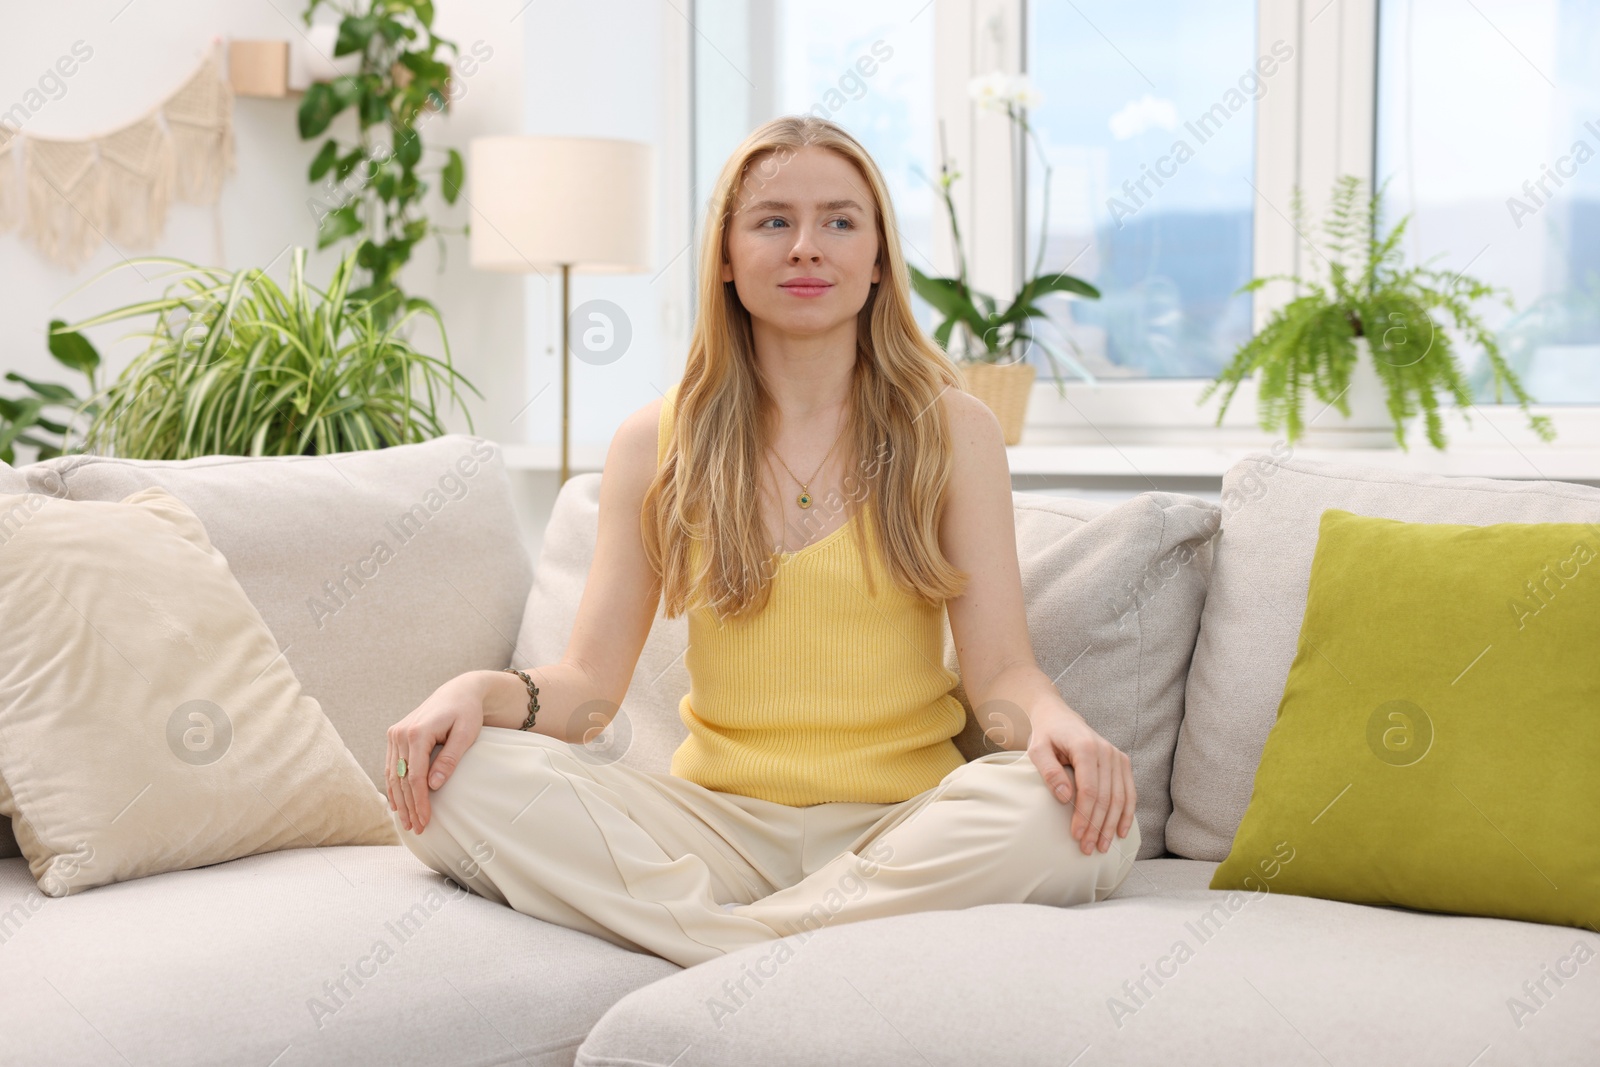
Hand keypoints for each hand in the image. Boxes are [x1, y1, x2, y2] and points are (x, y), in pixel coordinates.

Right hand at [385, 673, 486, 834]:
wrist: (458, 693)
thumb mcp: (465, 735)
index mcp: (417, 732)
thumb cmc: (466, 713)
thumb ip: (449, 759)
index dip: (420, 801)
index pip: (415, 776)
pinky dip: (393, 786)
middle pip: (401, 779)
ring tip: (407, 822)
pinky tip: (397, 804)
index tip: (426, 821)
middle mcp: (400, 733)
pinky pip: (391, 767)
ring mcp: (394, 734)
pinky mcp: (394, 737)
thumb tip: (433, 786)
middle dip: (409, 806)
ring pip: (393, 775)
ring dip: (399, 800)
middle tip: (417, 829)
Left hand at [1025, 705, 1135, 855]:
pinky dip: (1127, 813)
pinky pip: (1129, 792)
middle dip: (1097, 826)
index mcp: (1086, 747)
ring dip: (1112, 825)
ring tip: (1102, 846)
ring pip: (1120, 797)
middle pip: (1106, 797)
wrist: (1060, 717)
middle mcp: (1107, 751)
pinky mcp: (1122, 762)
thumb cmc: (1046, 736)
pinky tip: (1121, 832)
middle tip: (1088, 849)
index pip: (1089, 789)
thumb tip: (1064, 798)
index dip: (1084, 815)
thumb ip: (1049, 771)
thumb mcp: (1037, 749)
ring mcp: (1117, 756)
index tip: (1077, 836)